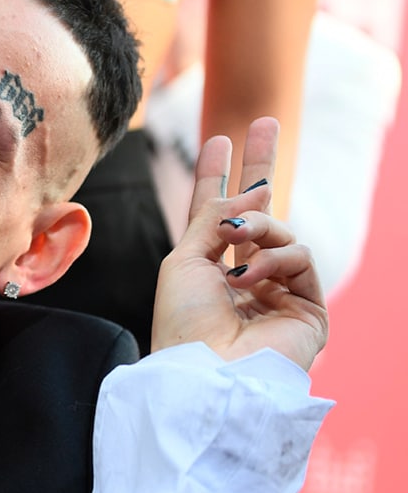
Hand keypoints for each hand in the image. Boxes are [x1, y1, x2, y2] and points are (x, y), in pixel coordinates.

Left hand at [151, 117, 327, 369]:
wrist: (206, 371)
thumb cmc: (185, 323)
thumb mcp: (184, 259)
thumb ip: (215, 218)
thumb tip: (252, 190)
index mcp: (208, 273)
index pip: (217, 217)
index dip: (217, 178)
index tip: (219, 139)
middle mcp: (244, 280)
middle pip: (261, 215)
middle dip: (260, 166)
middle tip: (263, 121)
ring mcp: (278, 293)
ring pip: (280, 230)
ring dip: (257, 226)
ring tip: (235, 242)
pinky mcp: (308, 307)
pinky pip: (300, 255)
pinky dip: (273, 258)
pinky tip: (248, 277)